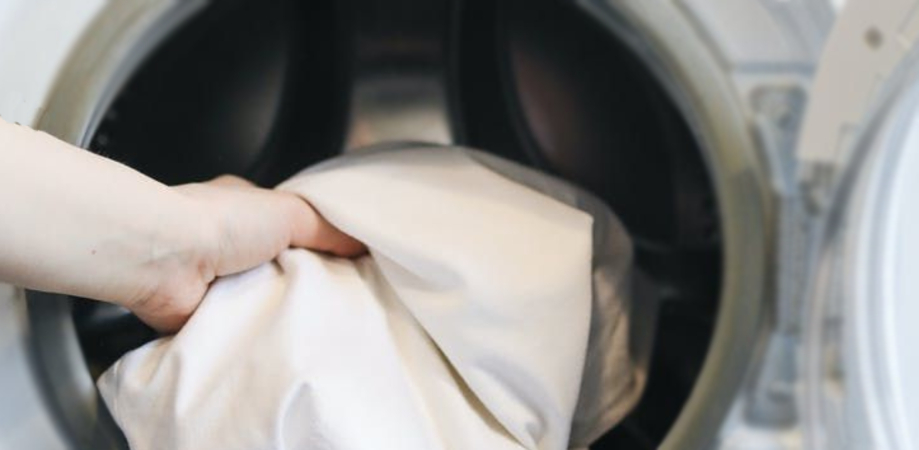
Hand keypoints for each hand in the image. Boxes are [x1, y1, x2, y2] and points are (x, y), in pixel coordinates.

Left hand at [126, 175, 364, 332]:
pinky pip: (242, 330)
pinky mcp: (206, 316)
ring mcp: (216, 282)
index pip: (291, 228)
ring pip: (264, 301)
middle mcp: (228, 245)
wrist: (164, 260)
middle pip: (281, 268)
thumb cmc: (219, 222)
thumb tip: (361, 245)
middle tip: (339, 301)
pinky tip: (282, 342)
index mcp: (246, 211)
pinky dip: (258, 335)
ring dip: (282, 311)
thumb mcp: (290, 211)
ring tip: (317, 326)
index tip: (348, 265)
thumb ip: (328, 228)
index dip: (319, 246)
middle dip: (305, 283)